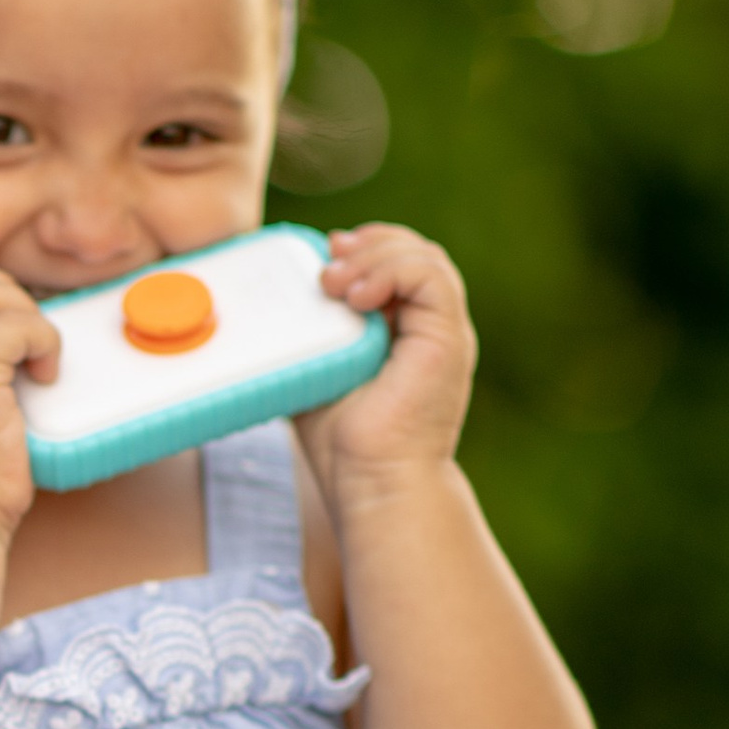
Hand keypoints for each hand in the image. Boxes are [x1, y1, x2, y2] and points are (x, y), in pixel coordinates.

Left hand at [294, 223, 475, 515]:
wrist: (373, 486)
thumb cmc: (344, 447)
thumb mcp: (316, 374)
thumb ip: (312, 336)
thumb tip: (280, 302)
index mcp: (407, 333)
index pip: (399, 263)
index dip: (365, 247)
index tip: (323, 254)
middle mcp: (432, 329)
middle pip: (415, 250)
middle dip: (368, 243)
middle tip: (326, 259)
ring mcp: (444, 333)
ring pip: (425, 256)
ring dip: (374, 256)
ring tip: (334, 283)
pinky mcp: (448, 340)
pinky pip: (430, 277)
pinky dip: (391, 271)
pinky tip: (356, 297)